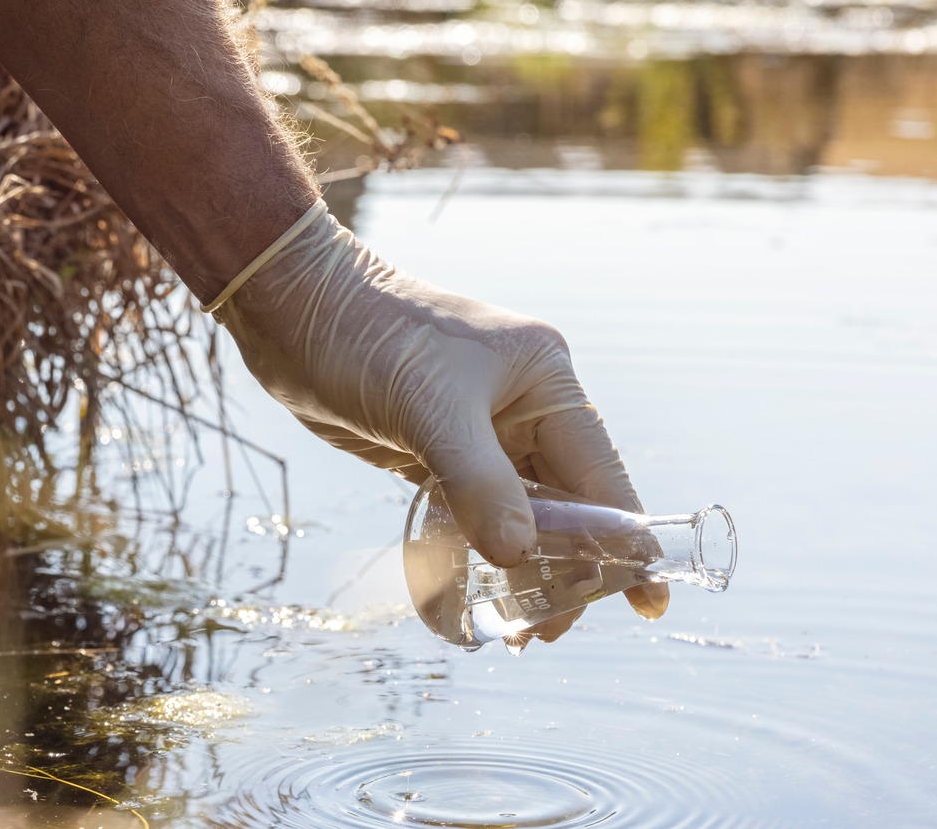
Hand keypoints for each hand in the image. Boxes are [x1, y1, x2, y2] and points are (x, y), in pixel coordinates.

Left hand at [212, 206, 668, 625]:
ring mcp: (481, 430)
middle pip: (567, 503)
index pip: (601, 474)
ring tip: (516, 630)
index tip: (646, 600)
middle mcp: (523, 406)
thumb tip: (521, 556)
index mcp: (544, 381)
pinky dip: (479, 550)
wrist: (289, 306)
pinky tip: (477, 592)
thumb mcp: (429, 408)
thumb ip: (479, 483)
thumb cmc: (366, 336)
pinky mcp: (437, 450)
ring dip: (521, 568)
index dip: (625, 539)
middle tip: (545, 631)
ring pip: (521, 513)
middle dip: (567, 568)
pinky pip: (474, 512)